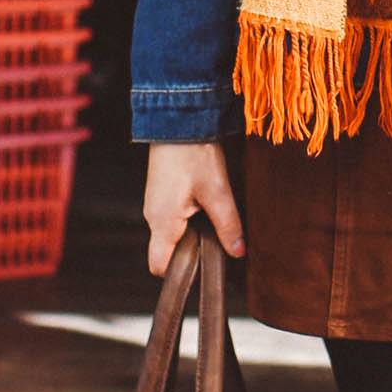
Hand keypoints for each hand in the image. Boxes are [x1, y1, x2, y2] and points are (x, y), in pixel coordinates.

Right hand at [142, 138, 245, 276]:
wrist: (177, 117)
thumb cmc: (193, 153)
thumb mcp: (217, 191)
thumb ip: (228, 224)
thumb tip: (238, 252)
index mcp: (162, 222)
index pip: (159, 266)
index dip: (180, 274)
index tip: (203, 268)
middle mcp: (153, 216)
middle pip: (169, 250)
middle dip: (193, 250)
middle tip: (219, 239)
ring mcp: (155, 202)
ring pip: (173, 231)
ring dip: (193, 230)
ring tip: (215, 214)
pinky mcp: (161, 190)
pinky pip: (173, 215)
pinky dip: (190, 215)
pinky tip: (206, 200)